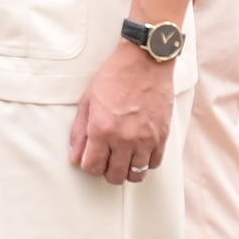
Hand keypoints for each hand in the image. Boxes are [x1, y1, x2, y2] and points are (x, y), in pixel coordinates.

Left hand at [68, 38, 174, 181]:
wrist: (145, 62)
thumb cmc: (114, 77)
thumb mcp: (88, 102)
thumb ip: (80, 133)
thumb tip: (75, 157)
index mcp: (102, 130)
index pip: (93, 167)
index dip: (89, 166)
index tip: (91, 158)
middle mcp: (124, 139)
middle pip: (115, 176)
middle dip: (107, 171)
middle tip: (107, 159)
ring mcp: (146, 139)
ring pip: (136, 174)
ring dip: (127, 170)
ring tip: (123, 158)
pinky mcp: (162, 136)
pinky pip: (155, 163)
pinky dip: (146, 162)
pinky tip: (139, 152)